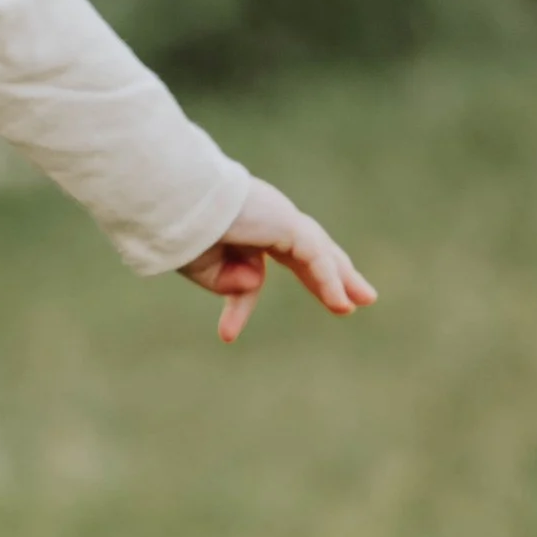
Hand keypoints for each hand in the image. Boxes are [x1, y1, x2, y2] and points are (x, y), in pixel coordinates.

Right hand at [181, 177, 376, 343]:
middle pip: (307, 251)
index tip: (227, 335)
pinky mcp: (286, 222)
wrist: (174, 200)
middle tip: (351, 299)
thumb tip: (256, 280)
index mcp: (241, 225)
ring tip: (362, 301)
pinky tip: (340, 303)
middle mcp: (264, 216)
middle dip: (328, 275)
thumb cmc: (180, 228)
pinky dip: (328, 280)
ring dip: (342, 278)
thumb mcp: (201, 265)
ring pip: (318, 251)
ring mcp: (277, 215)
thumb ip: (226, 279)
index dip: (241, 303)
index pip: (253, 266)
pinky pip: (315, 256)